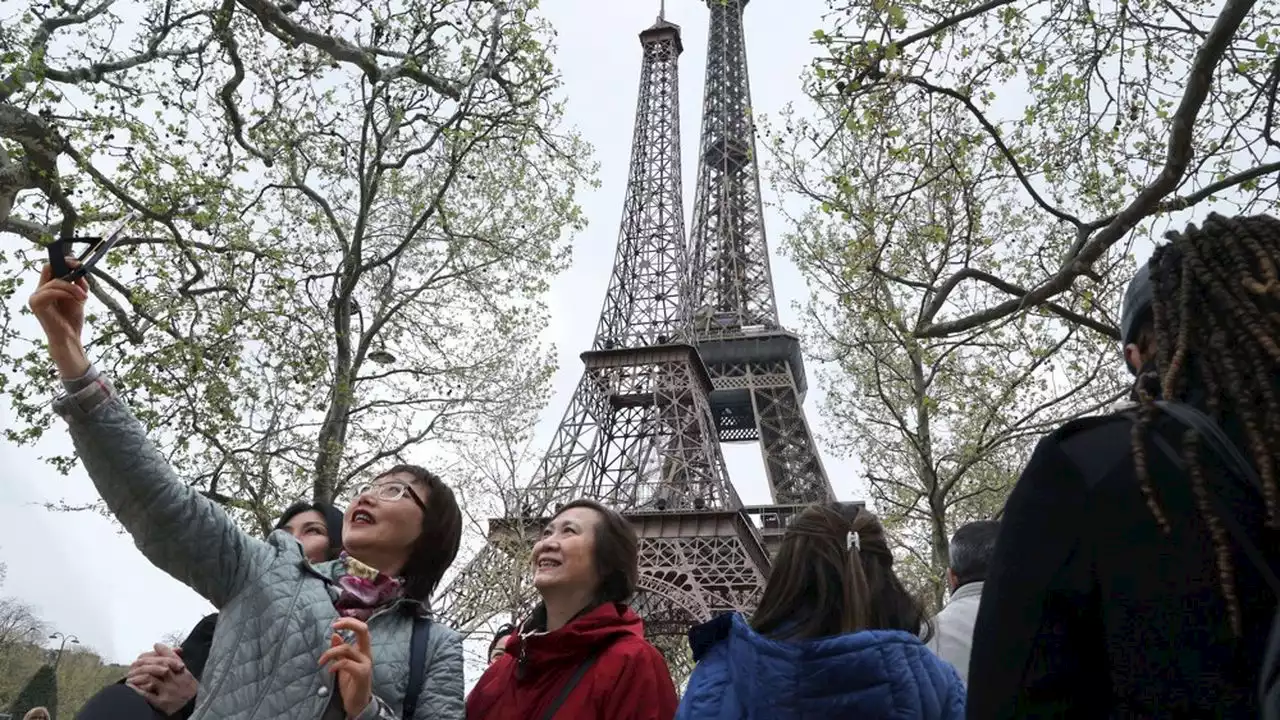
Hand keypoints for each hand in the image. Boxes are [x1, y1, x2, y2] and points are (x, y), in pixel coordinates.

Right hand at [28, 259, 89, 378]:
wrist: (69, 338)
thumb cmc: (71, 320)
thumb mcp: (78, 298)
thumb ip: (78, 284)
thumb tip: (80, 271)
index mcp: (47, 288)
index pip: (50, 267)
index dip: (64, 261)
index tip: (78, 262)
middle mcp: (39, 290)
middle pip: (49, 268)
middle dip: (67, 267)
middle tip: (80, 269)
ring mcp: (36, 297)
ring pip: (55, 281)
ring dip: (73, 287)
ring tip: (83, 297)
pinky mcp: (36, 304)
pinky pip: (53, 291)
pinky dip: (67, 293)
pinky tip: (77, 299)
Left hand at [126, 644, 197, 714]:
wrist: (192, 707)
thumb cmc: (185, 687)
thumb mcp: (183, 671)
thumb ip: (171, 657)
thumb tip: (157, 645)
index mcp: (182, 672)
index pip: (168, 659)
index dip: (154, 656)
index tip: (142, 657)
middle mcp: (176, 681)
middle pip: (158, 667)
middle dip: (143, 665)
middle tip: (134, 665)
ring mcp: (169, 692)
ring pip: (151, 678)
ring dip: (138, 676)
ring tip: (130, 677)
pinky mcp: (162, 703)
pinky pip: (147, 694)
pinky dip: (137, 689)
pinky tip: (131, 687)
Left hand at [319, 618, 373, 717]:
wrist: (358, 703)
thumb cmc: (351, 683)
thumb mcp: (343, 664)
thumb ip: (340, 650)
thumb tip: (334, 635)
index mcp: (363, 650)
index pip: (361, 628)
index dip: (349, 622)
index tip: (335, 622)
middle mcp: (366, 654)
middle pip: (363, 630)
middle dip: (348, 624)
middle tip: (334, 625)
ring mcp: (366, 663)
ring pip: (348, 648)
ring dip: (330, 652)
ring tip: (321, 661)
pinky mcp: (362, 674)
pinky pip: (347, 663)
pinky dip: (336, 664)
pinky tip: (330, 670)